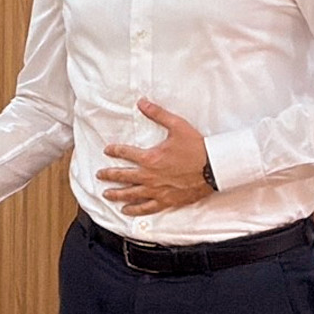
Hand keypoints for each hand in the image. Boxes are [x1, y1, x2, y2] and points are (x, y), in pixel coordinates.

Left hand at [97, 99, 213, 216]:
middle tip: (99, 175)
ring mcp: (157, 191)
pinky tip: (126, 211)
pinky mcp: (166, 201)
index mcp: (150, 158)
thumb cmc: (196, 147)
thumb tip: (141, 102)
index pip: (125, 153)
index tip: (107, 150)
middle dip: (109, 175)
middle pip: (122, 176)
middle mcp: (149, 176)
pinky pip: (146, 208)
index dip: (114, 150)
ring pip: (131, 194)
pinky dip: (135, 210)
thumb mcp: (177, 126)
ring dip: (117, 194)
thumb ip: (157, 114)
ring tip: (107, 194)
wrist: (213, 168)